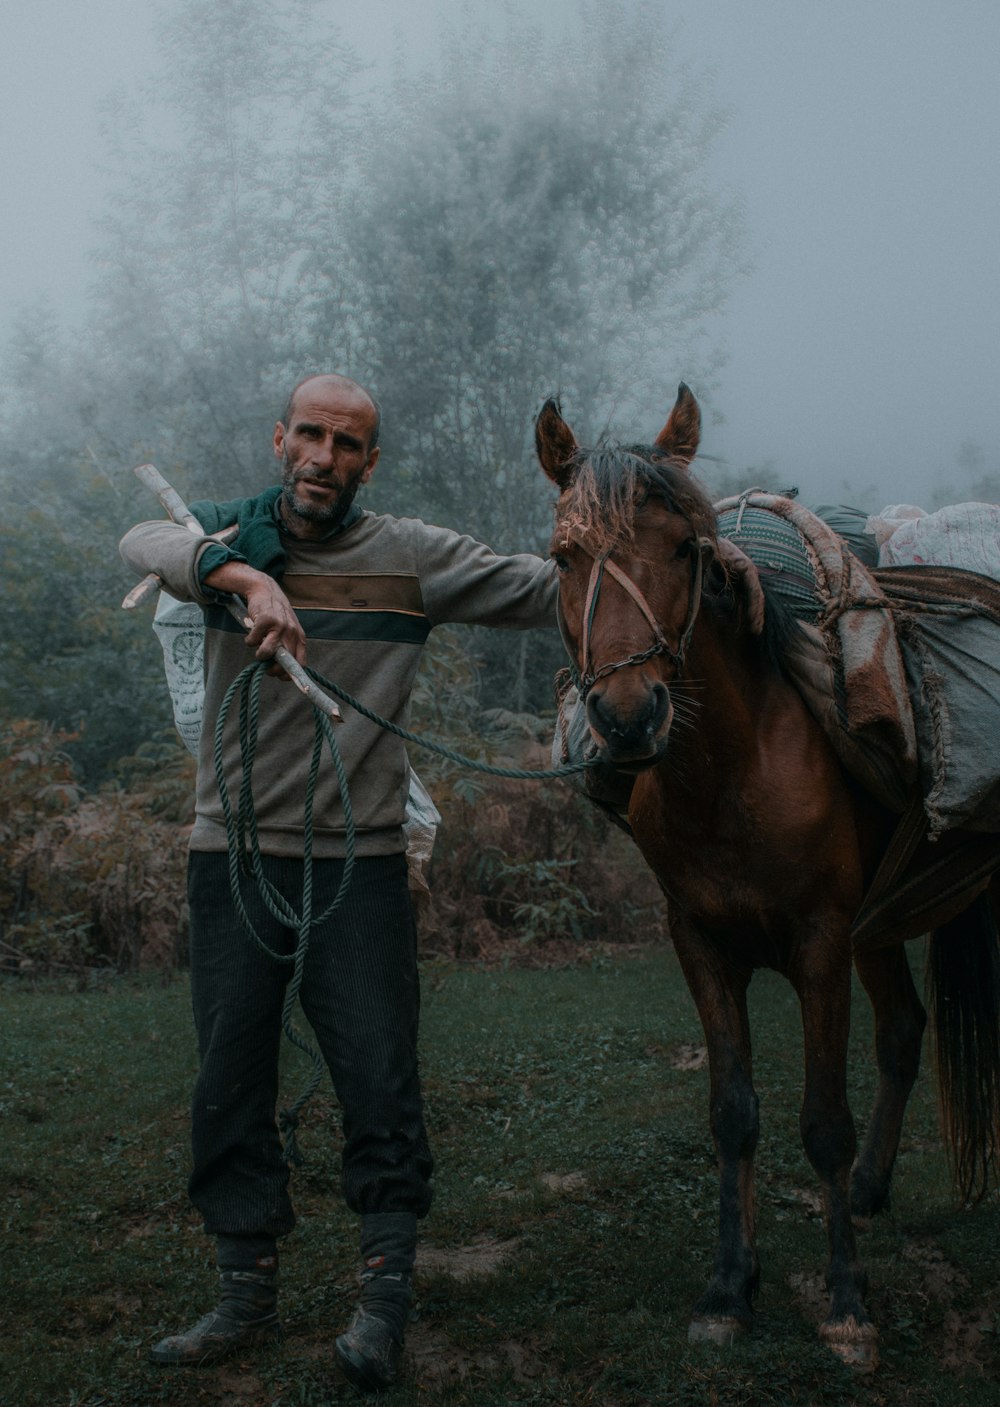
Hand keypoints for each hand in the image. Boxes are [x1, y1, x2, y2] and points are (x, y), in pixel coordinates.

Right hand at [203, 561, 306, 675]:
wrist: (265, 589)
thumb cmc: (275, 614)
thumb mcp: (288, 629)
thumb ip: (288, 646)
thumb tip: (280, 671)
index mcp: (299, 636)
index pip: (301, 663)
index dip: (290, 675)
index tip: (281, 677)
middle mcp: (292, 632)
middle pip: (283, 662)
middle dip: (272, 669)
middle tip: (264, 663)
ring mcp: (279, 626)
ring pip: (266, 653)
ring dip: (259, 655)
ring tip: (257, 647)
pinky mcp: (265, 620)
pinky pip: (252, 641)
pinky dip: (249, 640)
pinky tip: (251, 633)